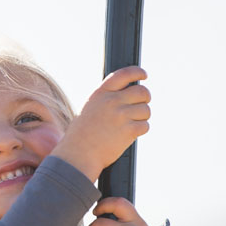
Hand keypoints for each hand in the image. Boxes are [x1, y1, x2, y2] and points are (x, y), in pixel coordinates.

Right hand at [49, 66, 149, 182]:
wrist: (79, 153)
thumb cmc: (82, 133)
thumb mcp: (90, 108)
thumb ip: (106, 98)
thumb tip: (127, 94)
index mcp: (101, 93)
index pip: (124, 74)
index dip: (137, 72)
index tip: (144, 75)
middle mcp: (112, 101)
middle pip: (142, 92)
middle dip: (145, 98)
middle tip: (141, 104)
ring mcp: (121, 116)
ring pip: (146, 110)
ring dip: (143, 117)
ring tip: (132, 123)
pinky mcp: (129, 131)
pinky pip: (145, 125)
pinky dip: (141, 129)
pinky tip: (131, 133)